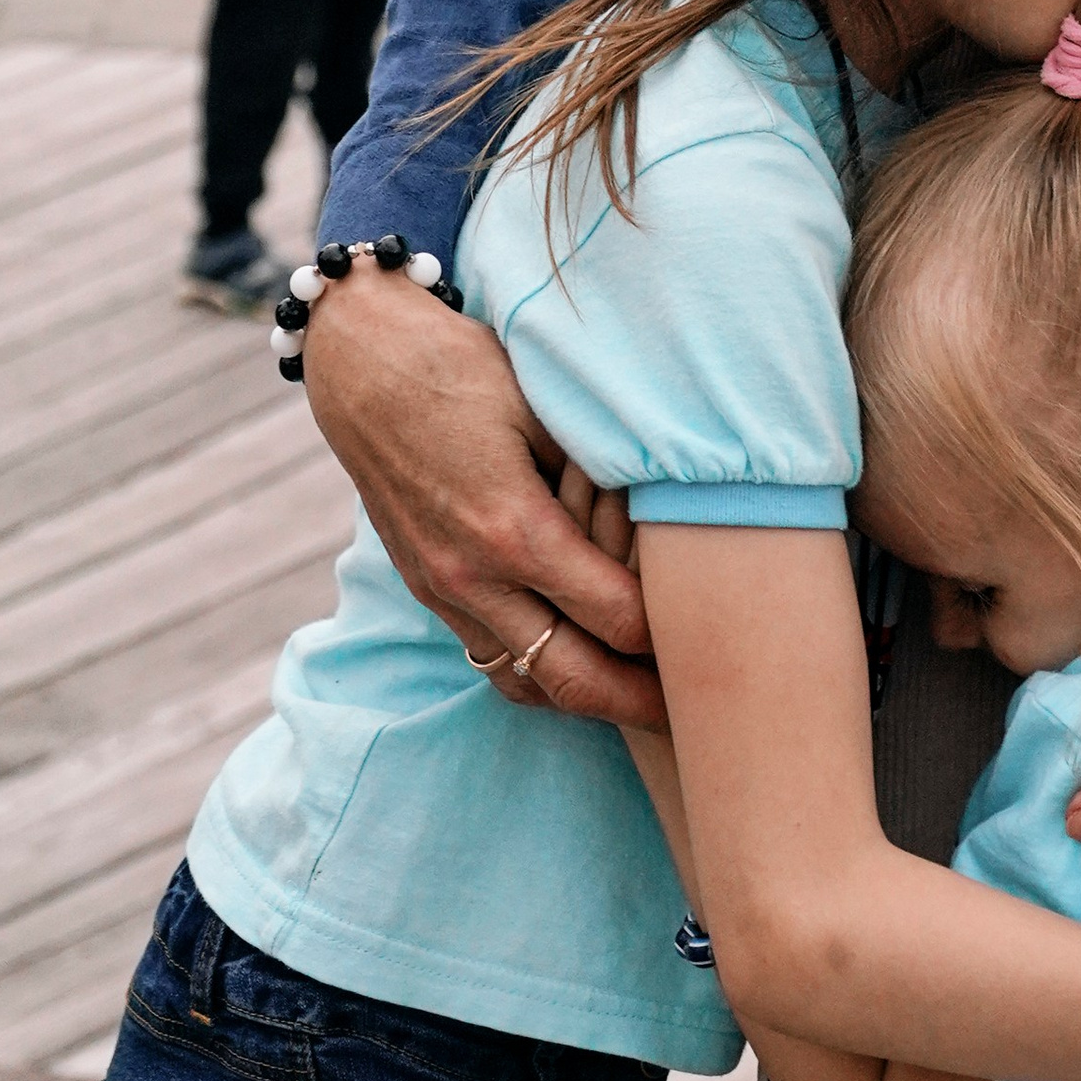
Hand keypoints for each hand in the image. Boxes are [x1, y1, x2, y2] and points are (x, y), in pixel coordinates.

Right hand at [302, 266, 663, 725]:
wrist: (364, 366)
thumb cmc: (466, 368)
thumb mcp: (548, 405)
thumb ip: (603, 471)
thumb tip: (671, 515)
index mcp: (516, 530)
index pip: (615, 617)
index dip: (670, 637)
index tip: (717, 637)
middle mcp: (474, 577)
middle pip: (571, 678)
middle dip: (637, 704)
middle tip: (695, 714)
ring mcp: (444, 591)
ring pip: (524, 683)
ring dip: (585, 700)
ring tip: (643, 702)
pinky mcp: (428, 588)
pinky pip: (489, 659)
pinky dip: (538, 674)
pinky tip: (580, 663)